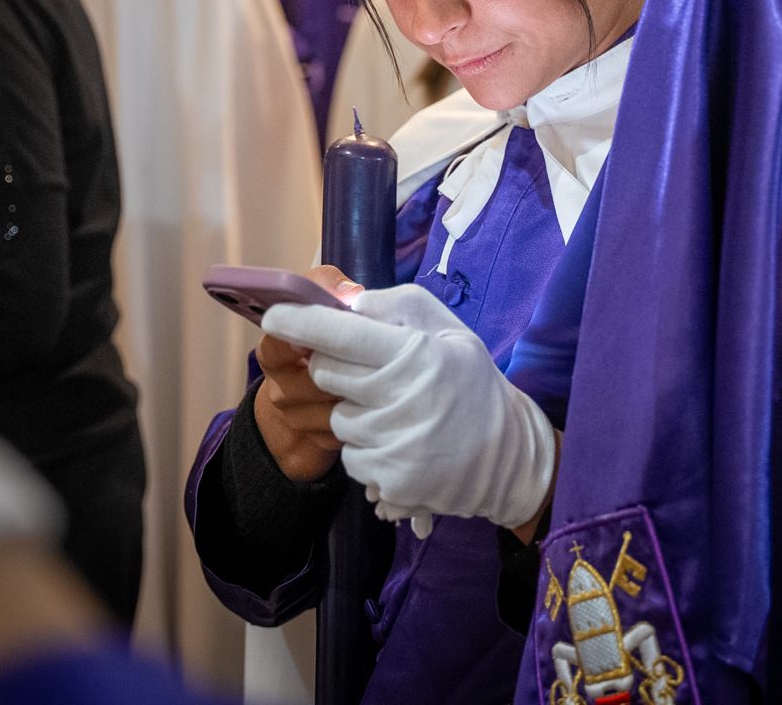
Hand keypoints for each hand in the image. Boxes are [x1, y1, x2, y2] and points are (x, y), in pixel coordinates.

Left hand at [261, 284, 557, 537]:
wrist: (508, 455)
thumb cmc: (470, 381)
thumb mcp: (446, 329)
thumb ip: (394, 306)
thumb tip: (342, 300)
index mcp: (414, 354)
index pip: (339, 333)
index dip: (300, 320)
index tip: (273, 312)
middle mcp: (400, 399)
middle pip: (326, 373)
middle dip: (338, 367)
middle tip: (374, 372)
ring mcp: (392, 444)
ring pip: (337, 418)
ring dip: (356, 412)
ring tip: (398, 414)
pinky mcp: (389, 480)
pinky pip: (351, 456)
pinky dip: (368, 449)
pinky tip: (401, 444)